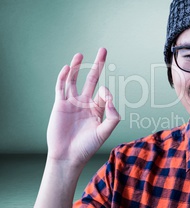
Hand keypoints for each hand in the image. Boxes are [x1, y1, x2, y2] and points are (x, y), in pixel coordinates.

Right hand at [47, 48, 119, 167]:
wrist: (67, 156)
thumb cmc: (87, 146)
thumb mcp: (104, 132)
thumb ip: (112, 117)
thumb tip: (110, 99)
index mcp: (97, 109)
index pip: (104, 93)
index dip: (107, 92)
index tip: (105, 98)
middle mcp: (85, 103)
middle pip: (92, 79)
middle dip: (98, 65)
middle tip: (103, 50)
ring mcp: (72, 103)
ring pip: (74, 80)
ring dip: (77, 67)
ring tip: (80, 55)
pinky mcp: (59, 105)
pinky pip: (61, 88)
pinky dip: (63, 78)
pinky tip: (66, 68)